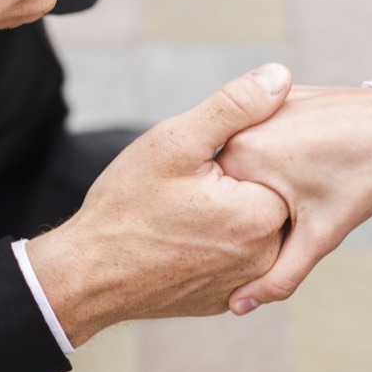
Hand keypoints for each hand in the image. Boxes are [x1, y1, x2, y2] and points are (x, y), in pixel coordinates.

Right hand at [25, 64, 294, 346]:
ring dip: (236, 211)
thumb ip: (234, 107)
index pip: (284, 164)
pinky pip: (237, 258)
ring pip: (257, 229)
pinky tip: (190, 230)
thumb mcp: (176, 142)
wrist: (88, 275)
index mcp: (263, 213)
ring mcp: (248, 282)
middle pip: (273, 197)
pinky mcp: (228, 297)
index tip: (216, 153)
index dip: (250, 149)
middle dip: (244, 181)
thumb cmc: (126, 206)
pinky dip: (221, 242)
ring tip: (193, 203)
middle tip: (199, 180)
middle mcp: (267, 256)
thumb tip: (281, 74)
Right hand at [216, 86, 371, 312]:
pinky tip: (308, 164)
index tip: (259, 237)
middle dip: (251, 205)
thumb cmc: (364, 179)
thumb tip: (238, 306)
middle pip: (228, 184)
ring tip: (303, 188)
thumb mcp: (320, 234)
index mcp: (241, 157)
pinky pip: (262, 135)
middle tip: (293, 211)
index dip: (234, 229)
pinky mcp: (275, 98)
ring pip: (244, 160)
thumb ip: (278, 274)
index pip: (215, 206)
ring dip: (261, 179)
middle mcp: (240, 127)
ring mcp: (257, 109)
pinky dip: (275, 155)